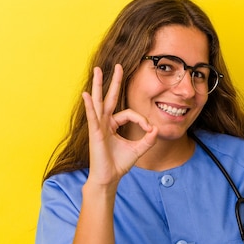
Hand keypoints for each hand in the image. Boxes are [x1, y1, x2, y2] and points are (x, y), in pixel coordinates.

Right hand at [82, 65, 157, 186]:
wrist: (109, 178)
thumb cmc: (119, 164)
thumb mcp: (138, 150)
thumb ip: (148, 139)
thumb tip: (156, 128)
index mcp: (113, 125)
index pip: (129, 113)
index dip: (142, 119)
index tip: (150, 130)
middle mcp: (105, 122)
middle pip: (110, 97)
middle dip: (114, 81)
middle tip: (118, 65)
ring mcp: (98, 126)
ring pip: (99, 101)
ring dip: (98, 84)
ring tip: (97, 69)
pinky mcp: (95, 132)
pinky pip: (93, 116)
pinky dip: (90, 105)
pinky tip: (86, 94)